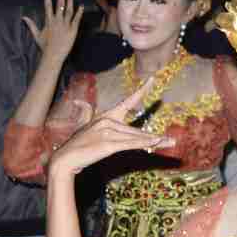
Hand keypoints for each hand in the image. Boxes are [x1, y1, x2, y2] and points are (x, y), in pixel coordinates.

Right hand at [23, 0, 84, 59]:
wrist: (53, 55)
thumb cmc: (45, 46)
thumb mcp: (36, 35)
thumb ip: (31, 25)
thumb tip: (24, 17)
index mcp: (49, 21)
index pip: (48, 5)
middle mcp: (57, 21)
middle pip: (59, 4)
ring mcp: (65, 25)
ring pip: (69, 10)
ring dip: (70, 0)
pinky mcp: (73, 30)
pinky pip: (76, 19)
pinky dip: (79, 12)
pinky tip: (81, 5)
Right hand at [46, 81, 174, 179]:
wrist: (65, 158)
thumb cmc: (77, 143)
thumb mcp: (82, 125)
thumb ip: (85, 112)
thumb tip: (78, 101)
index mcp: (106, 116)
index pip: (128, 101)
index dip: (142, 90)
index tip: (153, 79)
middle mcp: (109, 121)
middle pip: (136, 130)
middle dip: (153, 137)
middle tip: (171, 140)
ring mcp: (108, 132)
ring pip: (136, 138)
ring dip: (153, 142)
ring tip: (169, 143)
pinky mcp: (108, 144)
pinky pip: (130, 144)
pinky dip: (143, 144)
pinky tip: (156, 142)